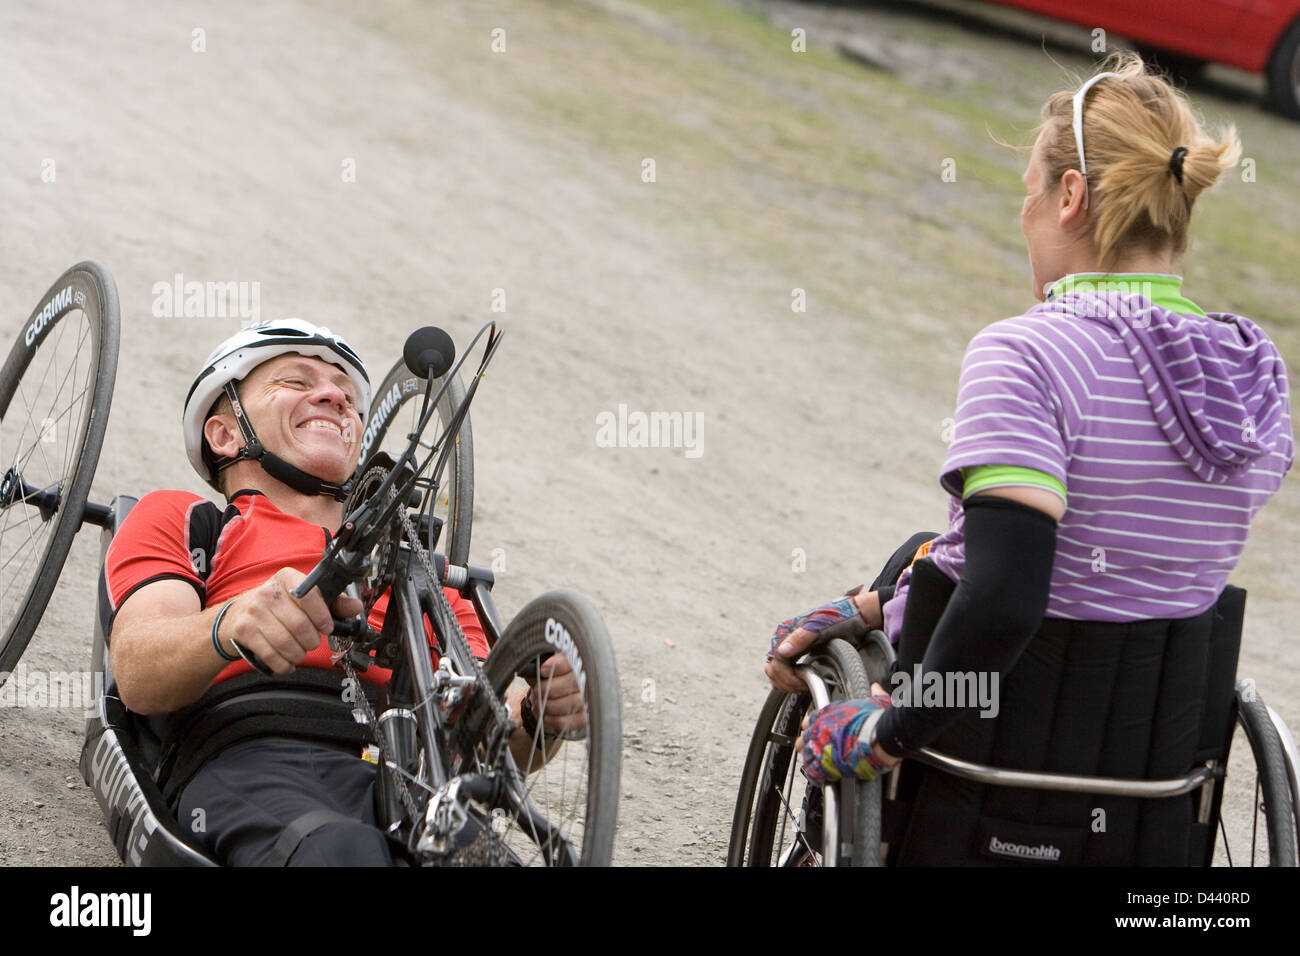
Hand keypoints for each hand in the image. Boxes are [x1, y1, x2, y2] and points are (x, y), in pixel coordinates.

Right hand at [219, 568, 363, 674]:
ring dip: (298, 654)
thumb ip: (333, 602)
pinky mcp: (244, 631)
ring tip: (299, 652)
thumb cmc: (279, 606)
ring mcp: (253, 612)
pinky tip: (287, 663)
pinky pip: (271, 655)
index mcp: (287, 578)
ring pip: (286, 643)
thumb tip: (355, 607)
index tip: (327, 628)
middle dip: (311, 641)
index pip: (310, 596)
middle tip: (311, 642)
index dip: (322, 617)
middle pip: (300, 625)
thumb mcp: (304, 597)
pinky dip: (284, 665)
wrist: (237, 614)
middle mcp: (268, 592)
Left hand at [527, 652, 585, 734]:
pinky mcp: (585, 718)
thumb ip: (541, 664)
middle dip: (549, 688)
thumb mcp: (544, 667)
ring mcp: (588, 701)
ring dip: (550, 704)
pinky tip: (547, 715)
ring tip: (540, 703)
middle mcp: (588, 681)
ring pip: (571, 702)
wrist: (553, 700)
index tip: (542, 670)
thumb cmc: (549, 680)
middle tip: (537, 691)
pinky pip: (570, 720)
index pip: (573, 661)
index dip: (558, 665)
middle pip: (573, 682)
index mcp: (577, 663)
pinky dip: (554, 719)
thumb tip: (533, 667)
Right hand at [765, 592, 878, 693]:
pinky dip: (790, 680)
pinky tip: (804, 680)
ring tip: (806, 683)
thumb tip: (782, 651)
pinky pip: (784, 670)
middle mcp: (784, 638)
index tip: (804, 683)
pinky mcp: (797, 652)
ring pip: (775, 672)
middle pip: (772, 669)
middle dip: (786, 682)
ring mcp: (790, 645)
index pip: (775, 663)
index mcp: (786, 631)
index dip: (787, 677)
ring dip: (787, 682)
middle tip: (805, 684)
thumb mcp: (822, 628)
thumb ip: (801, 638)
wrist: (856, 616)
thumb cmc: (840, 620)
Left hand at [797, 684, 898, 785]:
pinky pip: (814, 772)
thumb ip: (874, 694)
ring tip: (814, 765)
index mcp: (830, 713)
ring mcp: (822, 747)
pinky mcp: (827, 764)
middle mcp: (822, 729)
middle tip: (812, 749)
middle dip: (808, 744)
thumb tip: (876, 688)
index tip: (814, 731)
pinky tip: (818, 778)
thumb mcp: (876, 701)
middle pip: (806, 738)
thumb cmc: (878, 719)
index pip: (812, 719)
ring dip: (810, 760)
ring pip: (807, 755)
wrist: (880, 736)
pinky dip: (815, 776)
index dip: (812, 727)